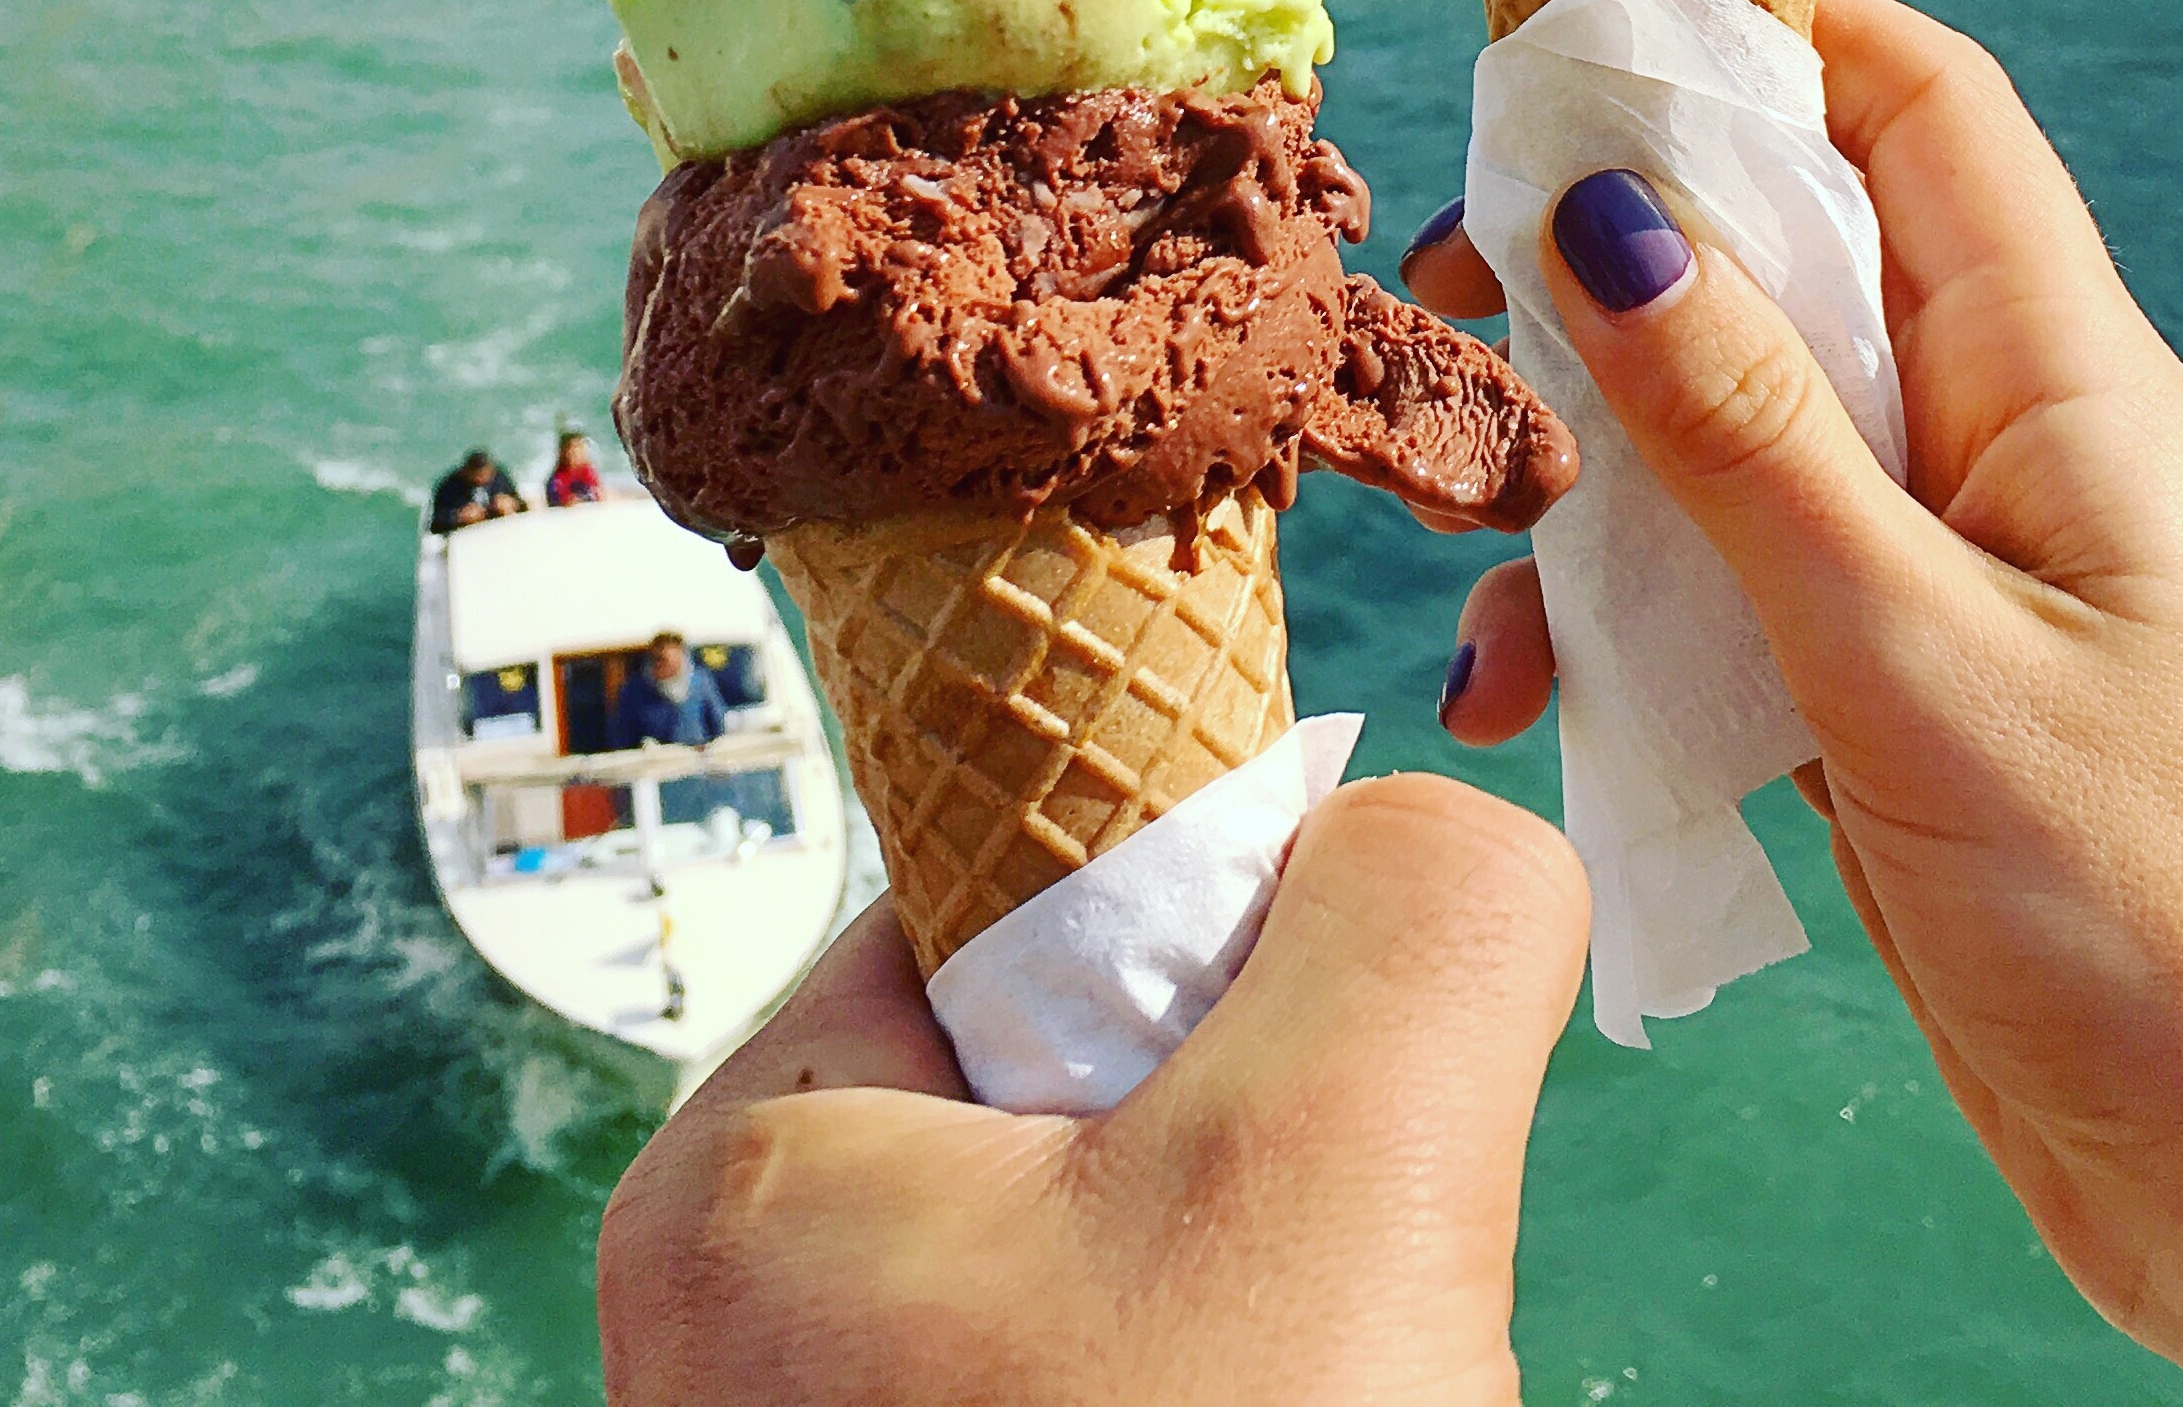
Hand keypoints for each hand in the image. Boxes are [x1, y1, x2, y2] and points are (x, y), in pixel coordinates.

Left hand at [600, 774, 1584, 1406]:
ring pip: (1119, 1250)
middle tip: (1329, 1282)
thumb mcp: (1343, 1167)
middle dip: (1251, 1138)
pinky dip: (1245, 1387)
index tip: (1328, 1035)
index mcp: (750, 1180)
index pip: (1003, 890)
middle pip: (1071, 1072)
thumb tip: (1435, 832)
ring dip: (1271, 1289)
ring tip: (1315, 1390)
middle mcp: (748, 1324)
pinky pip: (1114, 1384)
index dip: (1199, 914)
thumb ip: (1417, 909)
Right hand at [1409, 0, 2182, 1406]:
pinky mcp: (1883, 690)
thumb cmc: (2162, 924)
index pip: (1915, 107)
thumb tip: (1606, 210)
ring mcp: (1937, 568)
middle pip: (1785, 254)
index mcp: (2055, 380)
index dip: (1760, 27)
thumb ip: (1746, 433)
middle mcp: (1995, 440)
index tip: (1571, 29)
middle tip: (1453, 287)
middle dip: (1611, 255)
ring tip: (1480, 542)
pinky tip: (1526, 697)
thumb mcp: (1913, 657)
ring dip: (1587, 465)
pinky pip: (1719, 587)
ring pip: (1725, 428)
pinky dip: (1613, 618)